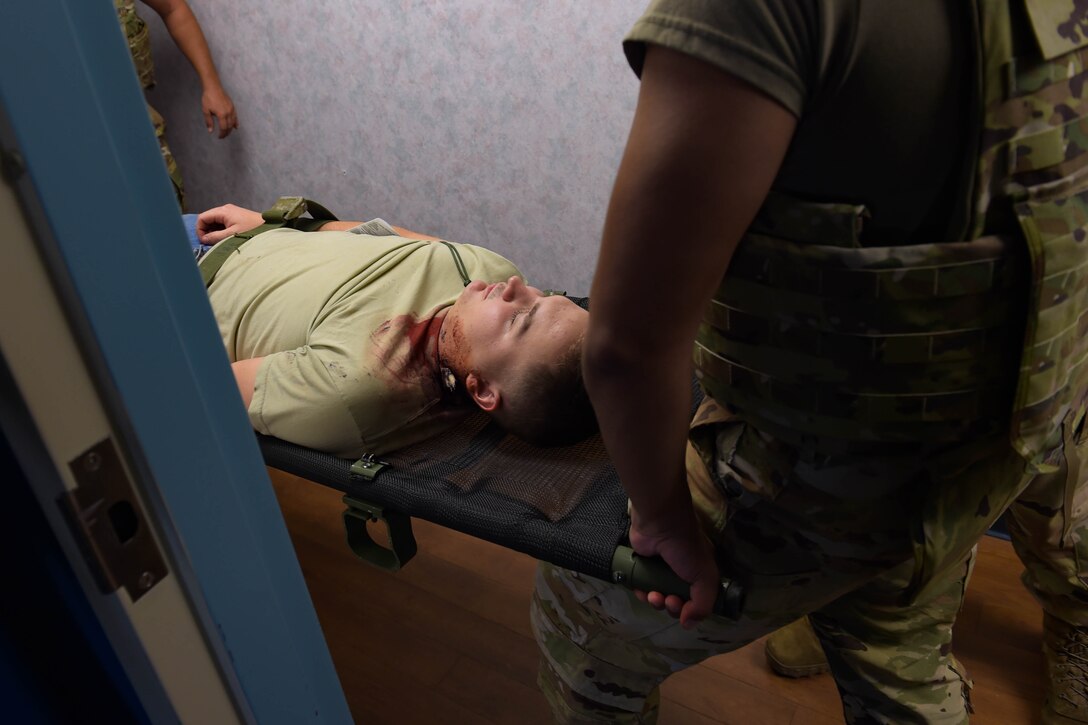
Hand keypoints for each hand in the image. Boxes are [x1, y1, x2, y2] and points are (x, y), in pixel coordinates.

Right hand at [197, 204, 261, 243]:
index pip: (202, 218)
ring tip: (219, 242)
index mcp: (223, 211)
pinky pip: (223, 223)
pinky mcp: (236, 217)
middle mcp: (225, 209)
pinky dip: (221, 231)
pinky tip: (225, 238)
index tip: (204, 241)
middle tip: (211, 243)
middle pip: (208, 219)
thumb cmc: (253, 230)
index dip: (200, 230)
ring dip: (214, 232)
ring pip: (215, 222)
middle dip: (207, 231)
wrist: (270, 227)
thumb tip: (204, 239)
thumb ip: (216, 237)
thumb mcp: (231, 235)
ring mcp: (231, 212)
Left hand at [202, 86, 237, 138]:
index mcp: (221, 115)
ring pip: (233, 122)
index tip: (219, 137)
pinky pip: (235, 117)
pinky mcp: (232, 107)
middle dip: (226, 133)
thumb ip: (209, 121)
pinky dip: (236, 123)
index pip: (223, 128)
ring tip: (227, 132)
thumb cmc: (208, 98)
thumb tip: (210, 131)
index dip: (222, 134)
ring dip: (231, 129)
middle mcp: (228, 113)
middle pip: (229, 126)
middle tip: (223, 136)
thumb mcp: (206, 110)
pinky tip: (236, 127)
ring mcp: (231, 110)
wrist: (213, 87)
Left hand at [629, 504, 718, 628]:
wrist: (659, 523)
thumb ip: (702, 604)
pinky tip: (642, 591)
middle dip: (672, 607)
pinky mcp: (643, 566)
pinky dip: (642, 593)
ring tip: (654, 596)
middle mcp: (680, 573)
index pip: (696, 600)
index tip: (684, 609)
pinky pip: (642, 587)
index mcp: (698, 574)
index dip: (689, 609)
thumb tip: (689, 624)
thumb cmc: (685, 547)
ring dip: (656, 602)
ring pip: (657, 596)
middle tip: (669, 601)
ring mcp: (660, 570)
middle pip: (676, 601)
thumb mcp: (704, 576)